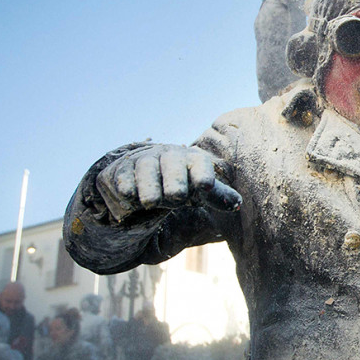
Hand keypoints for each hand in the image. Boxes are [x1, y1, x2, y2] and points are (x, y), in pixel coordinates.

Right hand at [95, 144, 241, 222]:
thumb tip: (237, 203)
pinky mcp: (123, 169)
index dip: (202, 172)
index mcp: (192, 160)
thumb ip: (218, 196)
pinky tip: (129, 195)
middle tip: (176, 197)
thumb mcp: (201, 188)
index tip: (205, 185)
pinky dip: (126, 186)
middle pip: (172, 164)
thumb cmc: (183, 181)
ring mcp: (145, 160)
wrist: (150, 171)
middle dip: (174, 180)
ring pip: (146, 168)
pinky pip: (123, 176)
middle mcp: (169, 156)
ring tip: (152, 202)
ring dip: (149, 186)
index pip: (199, 162)